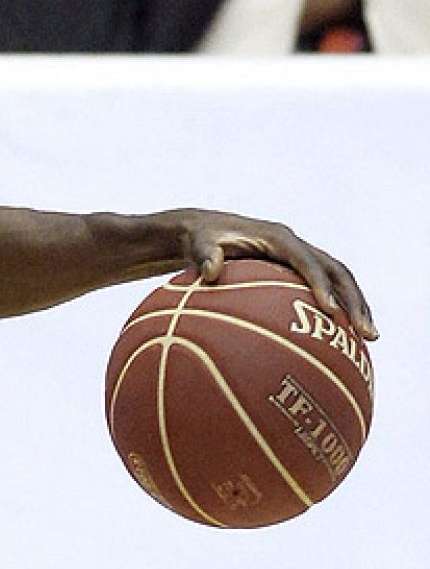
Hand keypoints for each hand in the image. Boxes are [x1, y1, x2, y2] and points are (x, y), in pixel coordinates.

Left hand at [166, 209, 376, 338]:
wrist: (205, 229)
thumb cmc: (201, 238)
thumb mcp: (199, 243)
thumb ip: (205, 255)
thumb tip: (210, 271)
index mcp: (278, 238)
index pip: (307, 261)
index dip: (320, 284)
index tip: (328, 309)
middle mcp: (296, 246)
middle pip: (337, 272)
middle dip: (354, 300)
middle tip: (366, 331)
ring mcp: (301, 257)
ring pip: (339, 281)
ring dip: (356, 306)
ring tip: (369, 338)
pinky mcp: (298, 270)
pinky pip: (325, 289)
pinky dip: (337, 310)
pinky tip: (341, 339)